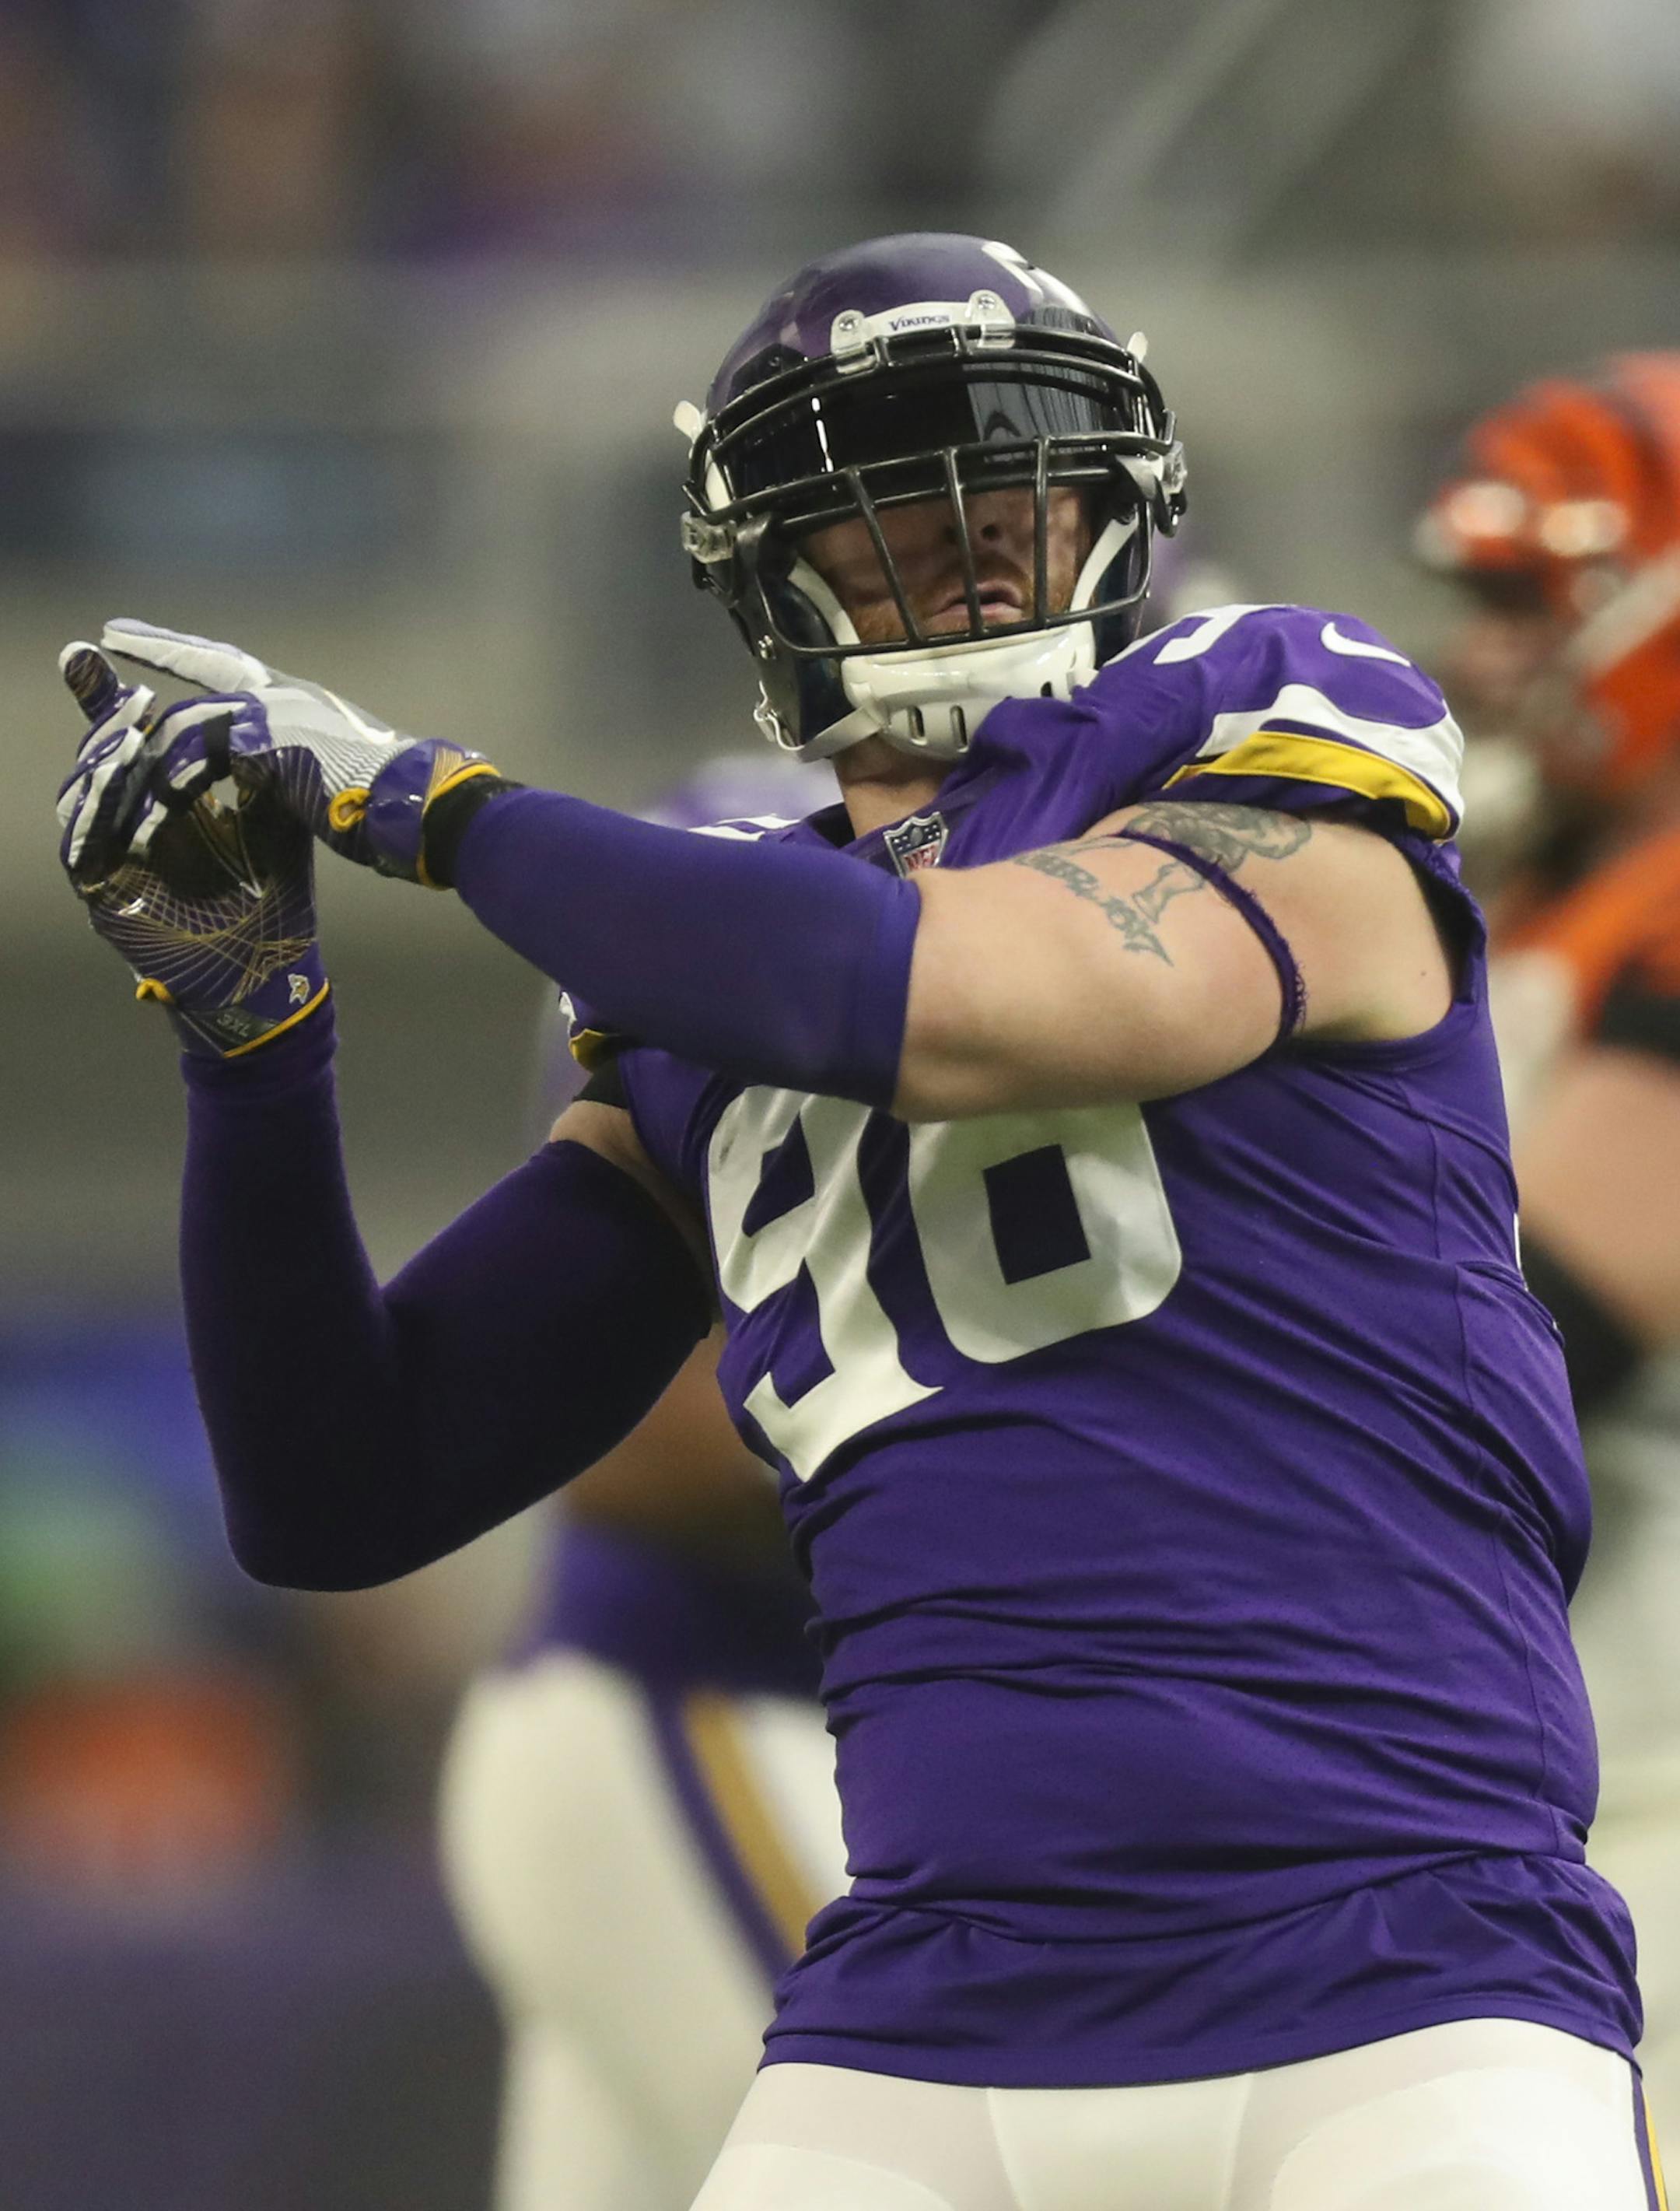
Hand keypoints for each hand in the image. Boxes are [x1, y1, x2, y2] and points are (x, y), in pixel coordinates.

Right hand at [56, 645, 328, 1058]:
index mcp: (161, 803)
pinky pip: (79, 846)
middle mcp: (127, 825)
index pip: (127, 738)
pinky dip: (92, 812)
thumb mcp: (269, 814)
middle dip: (101, 716)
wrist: (275, 968)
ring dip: (98, 759)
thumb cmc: (276, 895)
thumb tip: (248, 699)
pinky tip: (113, 779)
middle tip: (116, 680)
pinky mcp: (101, 896)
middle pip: (95, 758)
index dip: (109, 693)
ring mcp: (109, 860)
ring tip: (125, 729)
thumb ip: (250, 765)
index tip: (103, 637)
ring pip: (80, 796)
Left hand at [96, 618, 500, 884]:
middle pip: (206, 666)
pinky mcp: (263, 740)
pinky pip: (194, 757)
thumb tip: (274, 782)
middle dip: (157, 649)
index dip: (190, 650)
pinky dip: (170, 785)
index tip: (150, 636)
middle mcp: (286, 696)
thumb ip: (292, 769)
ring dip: (153, 756)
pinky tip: (152, 809)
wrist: (421, 806)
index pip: (235, 666)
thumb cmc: (393, 805)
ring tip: (120, 773)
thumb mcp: (328, 779)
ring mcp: (274, 711)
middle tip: (110, 636)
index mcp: (303, 703)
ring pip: (188, 722)